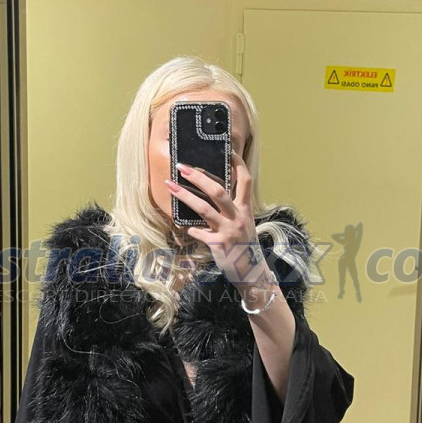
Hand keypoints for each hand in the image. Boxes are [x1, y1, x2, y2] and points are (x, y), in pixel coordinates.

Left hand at [164, 150, 267, 286]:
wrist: (251, 272)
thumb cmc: (244, 245)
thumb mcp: (244, 223)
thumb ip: (233, 209)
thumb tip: (213, 192)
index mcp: (245, 209)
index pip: (245, 180)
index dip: (238, 164)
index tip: (228, 150)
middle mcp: (238, 217)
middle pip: (218, 190)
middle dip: (199, 176)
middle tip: (182, 167)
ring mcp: (228, 230)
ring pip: (203, 208)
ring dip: (184, 195)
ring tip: (170, 185)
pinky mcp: (218, 244)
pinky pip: (197, 232)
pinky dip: (188, 227)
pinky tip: (180, 224)